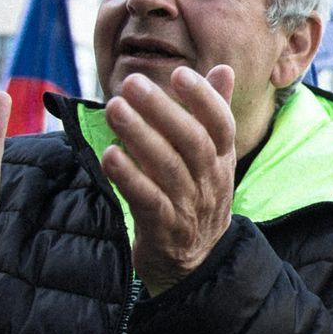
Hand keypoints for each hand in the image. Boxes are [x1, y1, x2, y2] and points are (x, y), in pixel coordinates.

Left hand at [101, 66, 238, 294]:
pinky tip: (109, 155)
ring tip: (114, 109)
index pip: (221, 124)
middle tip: (132, 83)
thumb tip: (223, 70)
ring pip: (168, 168)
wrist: (193, 263)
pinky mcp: (164, 229)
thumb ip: (214, 113)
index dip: (204, 99)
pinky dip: (129, 178)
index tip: (180, 74)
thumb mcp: (212, 157)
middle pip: (192, 141)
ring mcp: (189, 206)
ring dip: (140, 136)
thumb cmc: (197, 197)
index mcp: (222, 159)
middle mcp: (211, 181)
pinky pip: (148, 201)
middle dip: (162, 110)